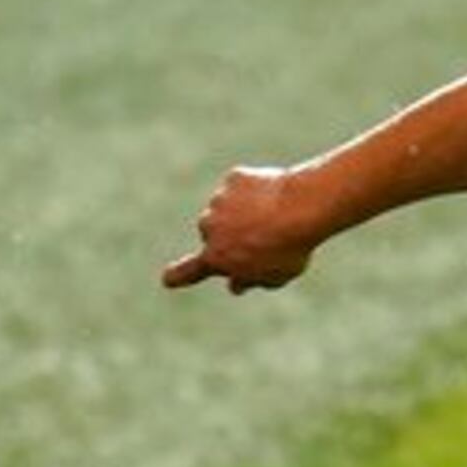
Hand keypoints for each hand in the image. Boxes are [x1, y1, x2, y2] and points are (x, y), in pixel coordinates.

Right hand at [162, 164, 321, 293]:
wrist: (299, 209)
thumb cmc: (290, 247)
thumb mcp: (274, 275)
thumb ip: (251, 280)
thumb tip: (235, 286)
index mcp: (216, 258)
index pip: (191, 270)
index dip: (179, 275)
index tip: (167, 279)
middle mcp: (209, 229)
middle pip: (215, 232)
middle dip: (232, 233)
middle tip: (264, 235)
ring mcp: (219, 201)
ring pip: (228, 207)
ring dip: (244, 210)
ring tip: (274, 215)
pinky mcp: (233, 180)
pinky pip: (242, 186)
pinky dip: (255, 191)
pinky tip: (274, 195)